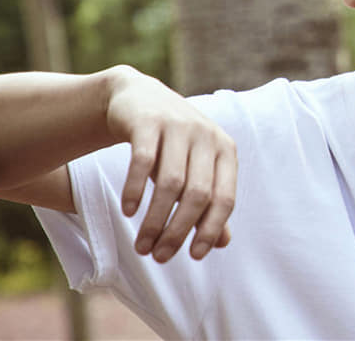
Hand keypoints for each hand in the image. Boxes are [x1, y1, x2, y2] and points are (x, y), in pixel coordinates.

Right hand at [104, 66, 236, 262]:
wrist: (138, 98)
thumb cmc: (173, 143)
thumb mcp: (196, 168)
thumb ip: (210, 202)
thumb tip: (223, 243)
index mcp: (225, 151)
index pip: (225, 198)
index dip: (211, 229)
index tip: (194, 257)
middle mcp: (206, 136)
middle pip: (197, 195)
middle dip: (178, 231)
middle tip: (158, 256)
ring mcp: (178, 126)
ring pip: (170, 183)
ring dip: (155, 219)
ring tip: (142, 245)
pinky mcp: (148, 121)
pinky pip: (143, 162)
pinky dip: (136, 190)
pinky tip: (128, 211)